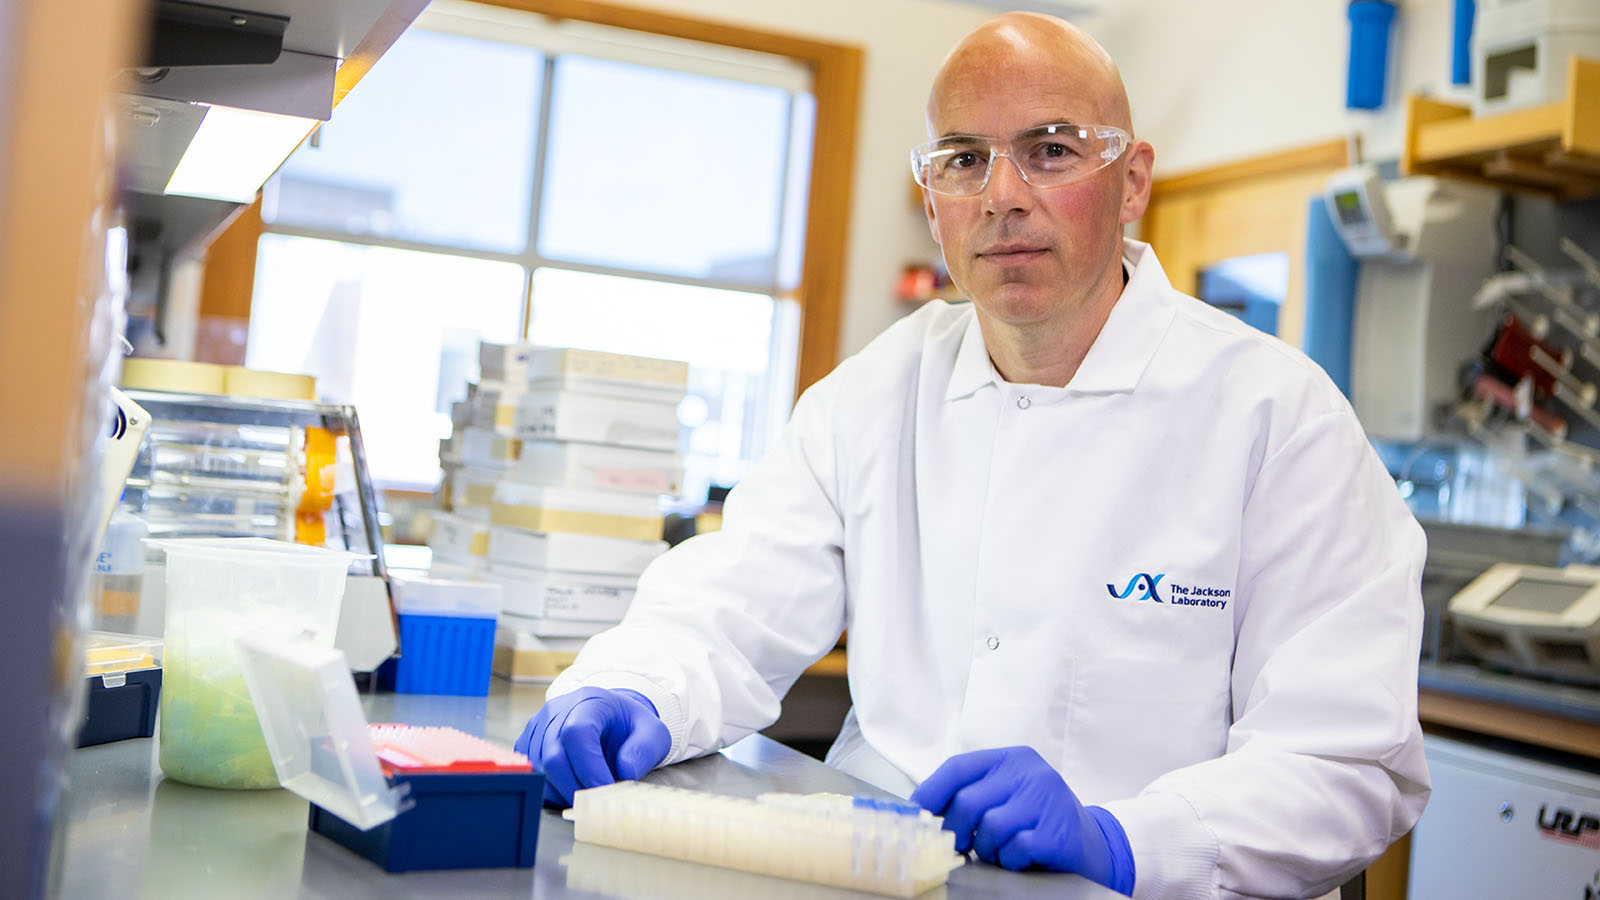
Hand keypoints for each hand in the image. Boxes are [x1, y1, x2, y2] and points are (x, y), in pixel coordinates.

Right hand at [514, 686, 670, 806]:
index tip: (605, 789)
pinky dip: (549, 789)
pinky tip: (570, 788)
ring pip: (540, 769)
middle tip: (596, 802)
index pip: (578, 733)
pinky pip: (531, 773)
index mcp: (590, 702)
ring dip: (562, 791)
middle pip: (554, 756)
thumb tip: (625, 771)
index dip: (589, 767)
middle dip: (575, 787)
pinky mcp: (527, 743)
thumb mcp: (652, 733)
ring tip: (587, 793)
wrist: (610, 719)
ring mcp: (538, 726)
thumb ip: (644, 750)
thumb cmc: (629, 727)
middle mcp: (557, 710)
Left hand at [910, 746, 1134, 894]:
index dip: (930, 793)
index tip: (915, 815)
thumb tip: (923, 811)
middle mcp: (1031, 772)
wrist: (1096, 845)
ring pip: (990, 828)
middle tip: (964, 846)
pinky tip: (1024, 857)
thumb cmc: (1041, 821)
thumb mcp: (1008, 795)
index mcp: (1012, 759)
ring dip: (989, 849)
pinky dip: (1012, 860)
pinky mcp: (1058, 830)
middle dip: (959, 832)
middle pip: (968, 802)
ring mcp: (1048, 800)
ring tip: (1003, 851)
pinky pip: (1015, 849)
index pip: (958, 768)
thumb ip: (973, 795)